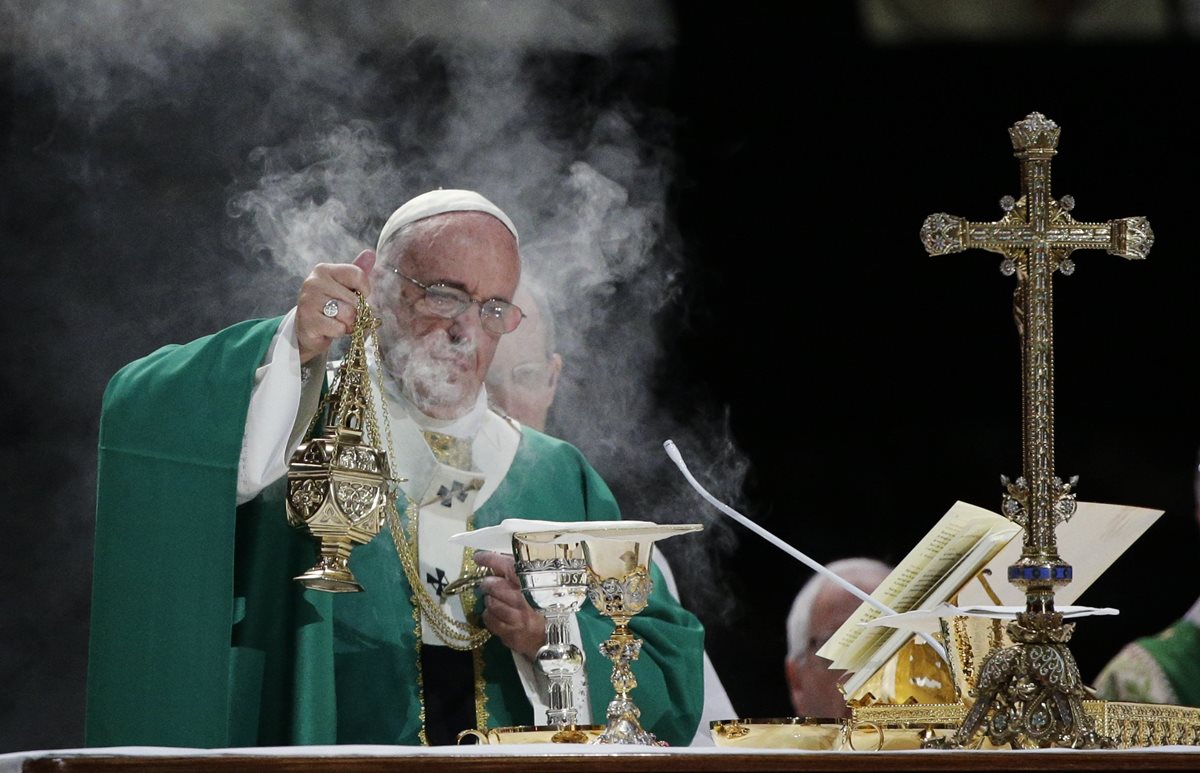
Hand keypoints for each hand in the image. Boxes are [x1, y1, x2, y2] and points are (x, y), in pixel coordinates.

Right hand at [295, 249, 374, 363]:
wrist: (308, 330)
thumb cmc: (330, 306)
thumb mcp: (344, 286)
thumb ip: (357, 271)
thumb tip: (370, 253)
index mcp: (323, 270)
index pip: (358, 274)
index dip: (365, 290)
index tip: (358, 296)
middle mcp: (313, 282)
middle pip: (355, 299)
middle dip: (356, 312)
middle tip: (343, 314)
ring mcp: (308, 301)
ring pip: (348, 314)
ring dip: (348, 324)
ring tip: (337, 321)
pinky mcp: (308, 321)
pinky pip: (339, 328)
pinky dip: (339, 332)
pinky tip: (329, 329)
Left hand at [474, 550, 545, 658]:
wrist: (558, 636)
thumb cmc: (546, 606)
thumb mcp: (540, 585)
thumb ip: (521, 572)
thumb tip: (498, 561)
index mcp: (535, 583)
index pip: (508, 566)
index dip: (491, 559)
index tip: (479, 557)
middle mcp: (527, 601)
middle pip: (495, 586)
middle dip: (487, 583)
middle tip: (488, 583)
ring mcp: (519, 619)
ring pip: (491, 604)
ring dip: (489, 599)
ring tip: (494, 598)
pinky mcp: (512, 634)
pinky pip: (490, 621)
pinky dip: (489, 615)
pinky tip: (495, 613)